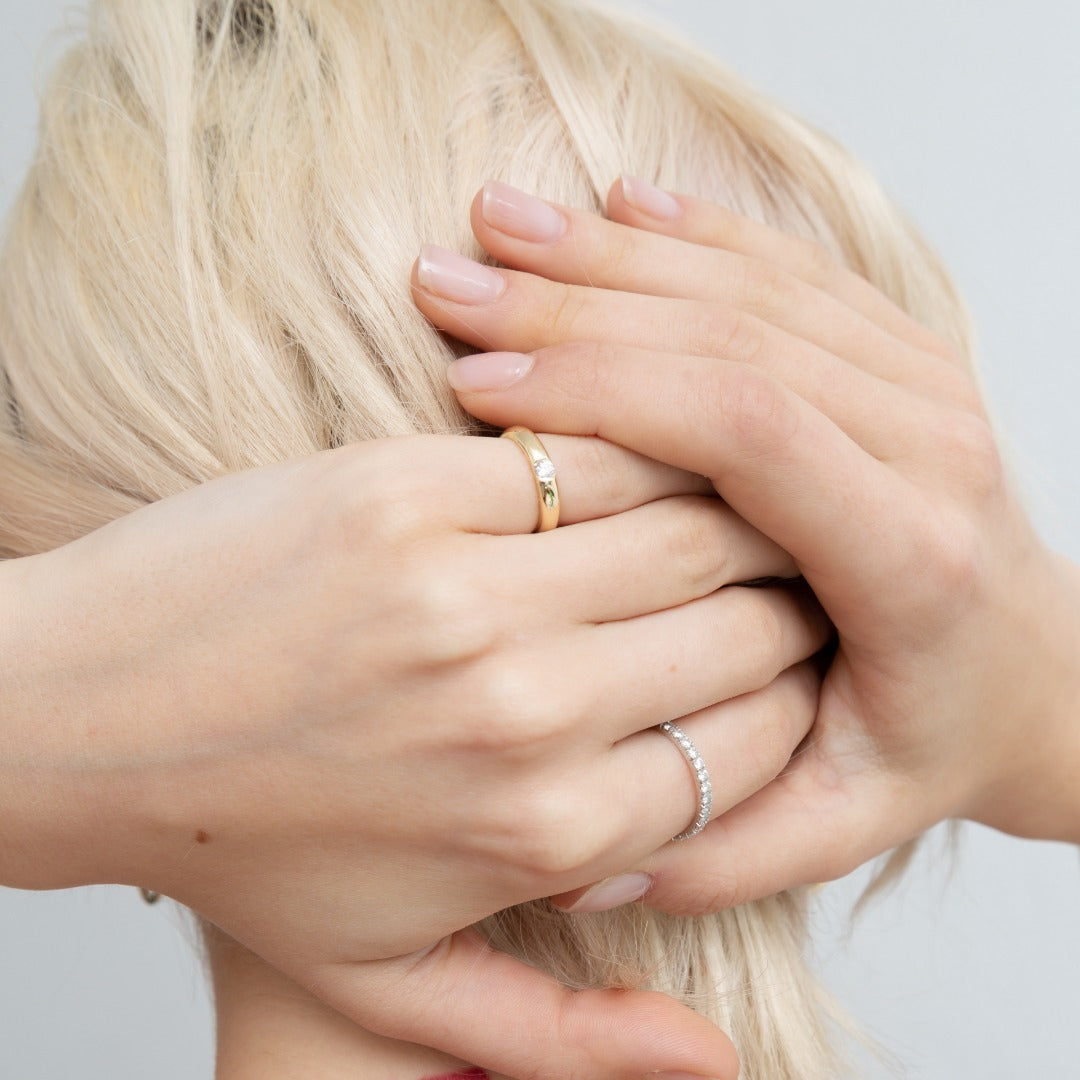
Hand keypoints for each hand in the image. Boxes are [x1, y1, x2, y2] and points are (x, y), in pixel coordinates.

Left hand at [0, 433, 827, 1078]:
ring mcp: (461, 592)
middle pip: (744, 625)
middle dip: (786, 598)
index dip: (791, 694)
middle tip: (780, 571)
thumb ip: (562, 1033)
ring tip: (730, 501)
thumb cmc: (244, 842)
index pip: (751, 742)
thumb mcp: (394, 980)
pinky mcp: (401, 491)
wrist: (80, 722)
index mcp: (542, 831)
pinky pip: (581, 456)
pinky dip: (629, 448)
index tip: (783, 660)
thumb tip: (714, 1065)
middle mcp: (521, 711)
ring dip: (728, 512)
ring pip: (685, 524)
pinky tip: (629, 453)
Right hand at [411, 178, 1079, 915]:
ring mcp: (917, 382)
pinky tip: (608, 204)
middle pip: (736, 333)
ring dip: (611, 252)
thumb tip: (586, 868)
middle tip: (454, 287)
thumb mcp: (844, 824)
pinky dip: (686, 231)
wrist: (1039, 671)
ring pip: (750, 281)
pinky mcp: (893, 353)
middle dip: (579, 302)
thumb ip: (725, 848)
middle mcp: (925, 446)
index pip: (749, 429)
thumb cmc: (930, 737)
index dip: (607, 391)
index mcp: (909, 556)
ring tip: (494, 225)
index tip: (482, 385)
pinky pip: (782, 266)